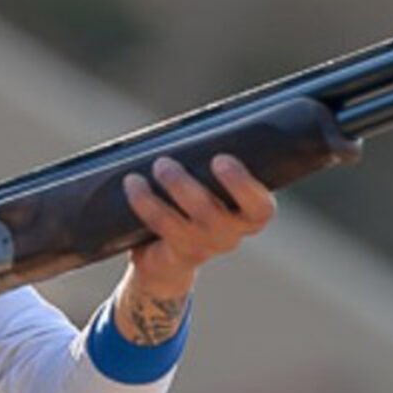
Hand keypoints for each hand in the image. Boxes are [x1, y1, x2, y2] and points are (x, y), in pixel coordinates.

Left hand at [115, 154, 275, 341]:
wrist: (166, 261)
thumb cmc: (192, 209)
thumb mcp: (209, 189)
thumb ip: (208, 169)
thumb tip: (201, 130)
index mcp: (247, 218)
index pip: (260, 210)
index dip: (245, 187)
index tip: (222, 160)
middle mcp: (229, 237)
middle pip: (217, 217)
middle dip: (190, 189)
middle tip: (167, 163)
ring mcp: (202, 249)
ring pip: (188, 225)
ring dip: (167, 195)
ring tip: (154, 168)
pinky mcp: (174, 255)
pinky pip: (161, 229)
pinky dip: (145, 205)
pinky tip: (131, 185)